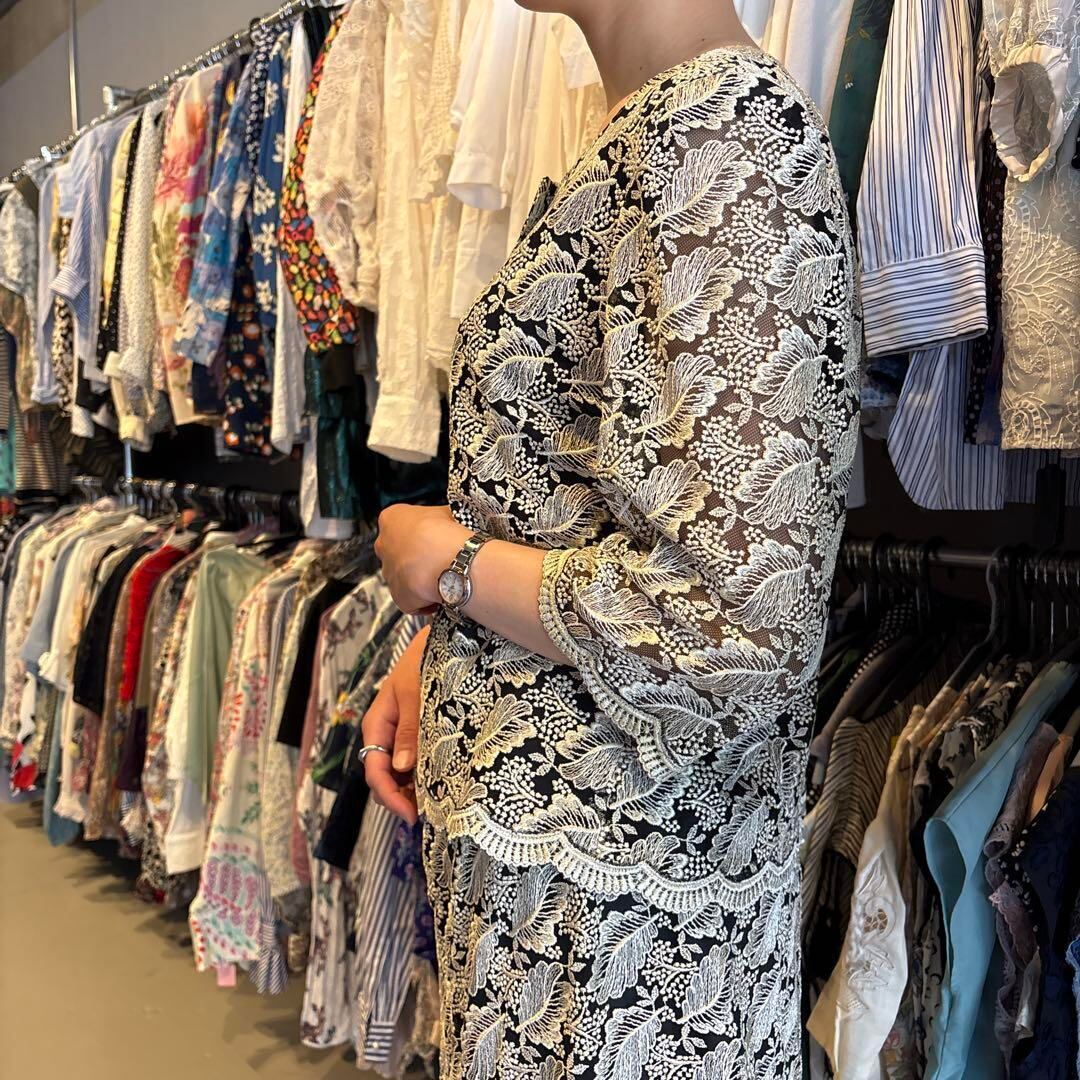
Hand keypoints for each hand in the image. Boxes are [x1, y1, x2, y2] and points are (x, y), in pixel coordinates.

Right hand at [361, 626, 430, 825]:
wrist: (439, 641)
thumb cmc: (424, 662)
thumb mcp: (416, 694)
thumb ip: (409, 730)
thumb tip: (401, 768)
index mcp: (377, 725)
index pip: (375, 772)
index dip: (390, 797)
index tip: (411, 815)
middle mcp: (385, 735)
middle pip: (384, 778)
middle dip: (400, 799)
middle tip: (428, 815)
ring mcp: (400, 736)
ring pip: (399, 774)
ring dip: (413, 791)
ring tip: (437, 805)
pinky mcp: (415, 734)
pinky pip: (414, 763)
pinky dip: (422, 777)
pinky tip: (440, 785)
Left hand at [374, 503, 470, 614]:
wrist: (453, 561)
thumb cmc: (448, 534)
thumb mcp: (446, 513)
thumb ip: (438, 518)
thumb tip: (448, 522)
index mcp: (391, 519)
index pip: (399, 525)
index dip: (418, 532)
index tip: (430, 536)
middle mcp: (384, 545)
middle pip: (397, 552)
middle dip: (414, 557)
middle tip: (435, 557)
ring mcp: (389, 572)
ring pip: (402, 577)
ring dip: (419, 578)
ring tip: (442, 576)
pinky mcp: (398, 596)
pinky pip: (411, 600)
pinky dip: (425, 600)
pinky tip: (440, 592)